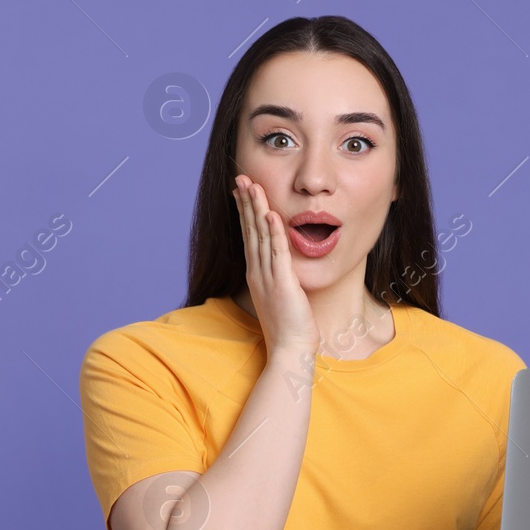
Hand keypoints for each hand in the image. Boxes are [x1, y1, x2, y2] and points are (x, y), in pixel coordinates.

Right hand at [232, 174, 318, 355]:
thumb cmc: (288, 328)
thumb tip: (280, 267)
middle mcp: (258, 272)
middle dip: (245, 202)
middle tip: (240, 179)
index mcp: (257, 274)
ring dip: (256, 209)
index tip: (242, 192)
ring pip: (260, 236)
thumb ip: (278, 278)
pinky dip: (274, 232)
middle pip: (250, 230)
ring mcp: (268, 277)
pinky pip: (277, 253)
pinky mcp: (282, 283)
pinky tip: (272, 214)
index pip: (249, 236)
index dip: (245, 212)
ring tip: (252, 186)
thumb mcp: (280, 297)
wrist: (289, 350)